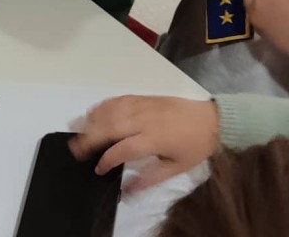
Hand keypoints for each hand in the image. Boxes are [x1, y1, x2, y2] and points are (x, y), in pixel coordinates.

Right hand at [69, 96, 219, 192]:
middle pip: (110, 127)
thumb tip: (127, 190)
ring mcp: (141, 106)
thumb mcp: (177, 168)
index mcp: (154, 139)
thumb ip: (150, 178)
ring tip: (78, 131)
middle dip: (90, 138)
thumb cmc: (195, 146)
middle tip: (75, 149)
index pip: (122, 149)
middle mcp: (143, 120)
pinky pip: (116, 100)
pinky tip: (93, 113)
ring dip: (91, 121)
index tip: (98, 169)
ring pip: (110, 112)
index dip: (107, 159)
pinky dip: (102, 106)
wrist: (212, 119)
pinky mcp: (142, 98)